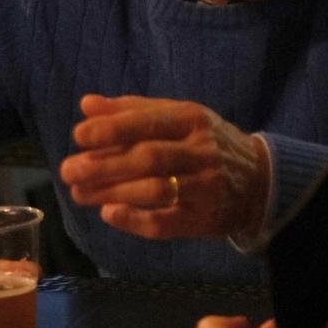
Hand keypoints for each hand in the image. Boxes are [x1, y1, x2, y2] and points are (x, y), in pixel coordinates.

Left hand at [59, 94, 269, 239]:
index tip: (79, 135)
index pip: (149, 122)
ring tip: (80, 193)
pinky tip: (109, 214)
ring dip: (112, 193)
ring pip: (155, 190)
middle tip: (68, 170)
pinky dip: (135, 220)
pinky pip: (166, 223)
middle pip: (148, 157)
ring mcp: (206, 186)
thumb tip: (87, 105)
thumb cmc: (205, 143)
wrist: (260, 180)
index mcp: (192, 119)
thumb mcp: (177, 117)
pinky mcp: (205, 219)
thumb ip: (132, 110)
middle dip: (104, 164)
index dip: (113, 129)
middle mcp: (202, 150)